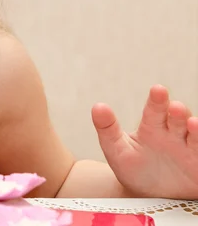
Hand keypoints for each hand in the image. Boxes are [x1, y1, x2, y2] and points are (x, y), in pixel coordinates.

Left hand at [92, 84, 197, 198]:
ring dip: (196, 130)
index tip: (158, 89)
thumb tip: (97, 107)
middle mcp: (173, 135)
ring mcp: (188, 152)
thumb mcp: (116, 149)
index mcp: (152, 127)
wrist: (145, 196)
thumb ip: (107, 128)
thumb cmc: (132, 167)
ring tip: (193, 124)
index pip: (154, 111)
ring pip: (195, 137)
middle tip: (176, 108)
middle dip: (178, 113)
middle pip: (177, 120)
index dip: (157, 100)